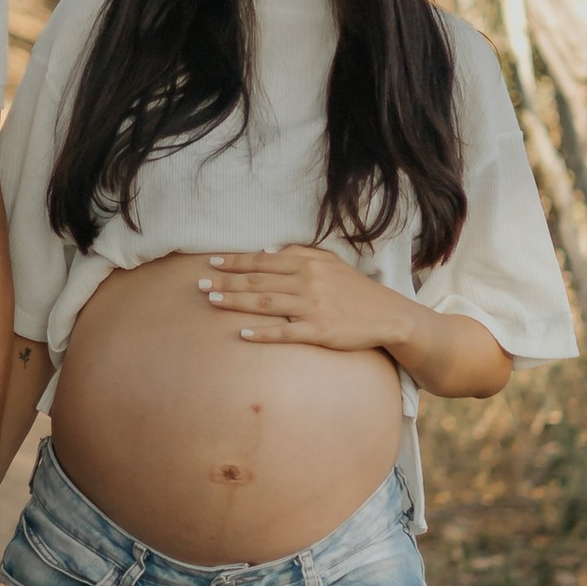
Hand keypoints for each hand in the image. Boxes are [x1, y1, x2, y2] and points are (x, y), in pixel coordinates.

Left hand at [196, 245, 396, 353]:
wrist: (387, 315)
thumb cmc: (355, 289)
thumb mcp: (330, 263)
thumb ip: (300, 254)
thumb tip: (266, 253)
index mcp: (308, 264)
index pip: (263, 261)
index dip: (235, 262)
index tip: (212, 262)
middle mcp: (307, 282)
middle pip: (258, 282)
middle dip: (226, 281)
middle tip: (199, 284)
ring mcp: (312, 307)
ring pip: (265, 304)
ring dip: (235, 302)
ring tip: (212, 301)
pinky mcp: (318, 331)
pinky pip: (284, 332)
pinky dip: (262, 332)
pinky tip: (243, 333)